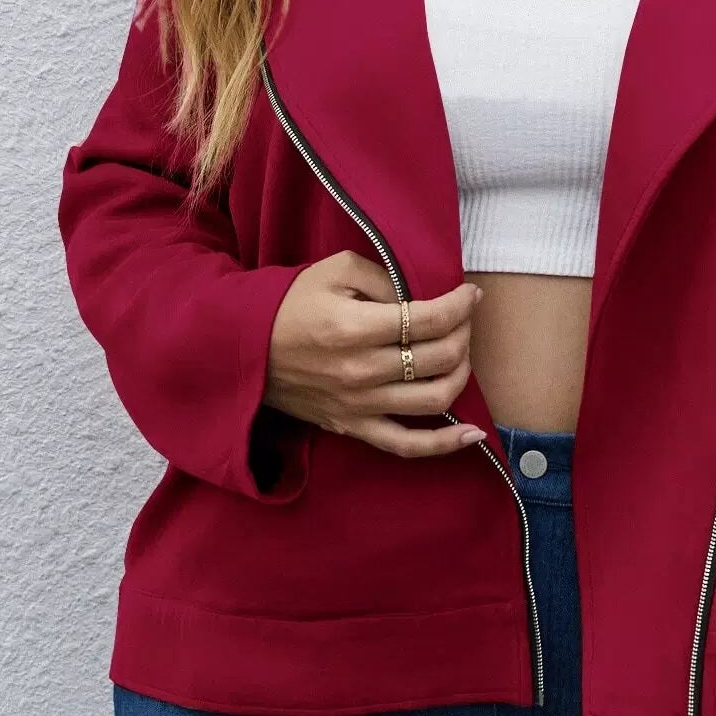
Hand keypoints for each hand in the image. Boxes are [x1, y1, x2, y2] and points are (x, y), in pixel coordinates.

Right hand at [264, 250, 487, 457]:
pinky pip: (407, 445)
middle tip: (463, 318)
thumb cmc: (290, 303)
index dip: (460, 305)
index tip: (470, 294)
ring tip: (461, 354)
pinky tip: (472, 433)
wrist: (243, 349)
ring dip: (461, 374)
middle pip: (439, 358)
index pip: (430, 320)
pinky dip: (445, 444)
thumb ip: (385, 277)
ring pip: (435, 399)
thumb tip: (424, 296)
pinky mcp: (354, 427)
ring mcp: (359, 405)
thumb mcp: (335, 270)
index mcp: (355, 327)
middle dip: (464, 333)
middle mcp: (361, 371)